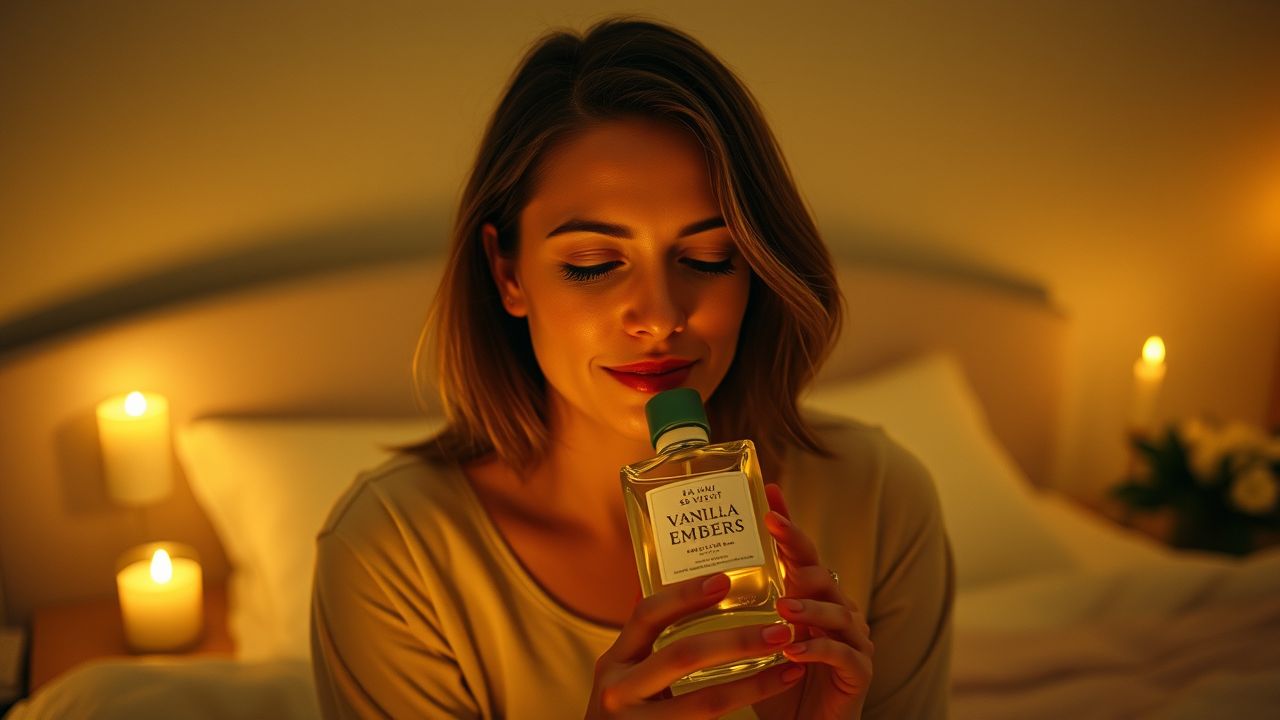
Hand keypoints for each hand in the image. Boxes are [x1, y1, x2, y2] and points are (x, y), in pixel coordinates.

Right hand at [586, 571, 806, 717]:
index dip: (685, 595)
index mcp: (614, 663)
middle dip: (737, 640)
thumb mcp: (628, 677)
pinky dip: (748, 708)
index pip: (647, 615)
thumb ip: (653, 647)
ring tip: (789, 666)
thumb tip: (699, 595)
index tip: (724, 580)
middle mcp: (619, 691)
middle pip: (684, 655)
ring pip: (708, 702)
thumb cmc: (629, 712)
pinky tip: (773, 694)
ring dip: (755, 684)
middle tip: (778, 630)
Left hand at [753, 483, 873, 719]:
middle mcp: (836, 611)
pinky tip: (793, 650)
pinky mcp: (859, 672)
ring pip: (838, 612)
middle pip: (821, 572)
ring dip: (809, 607)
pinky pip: (843, 655)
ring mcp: (853, 640)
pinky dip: (818, 649)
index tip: (768, 493)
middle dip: (798, 551)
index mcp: (811, 599)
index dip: (787, 524)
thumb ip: (740, 609)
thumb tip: (691, 576)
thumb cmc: (776, 683)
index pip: (801, 553)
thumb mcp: (754, 640)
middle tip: (773, 533)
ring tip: (783, 606)